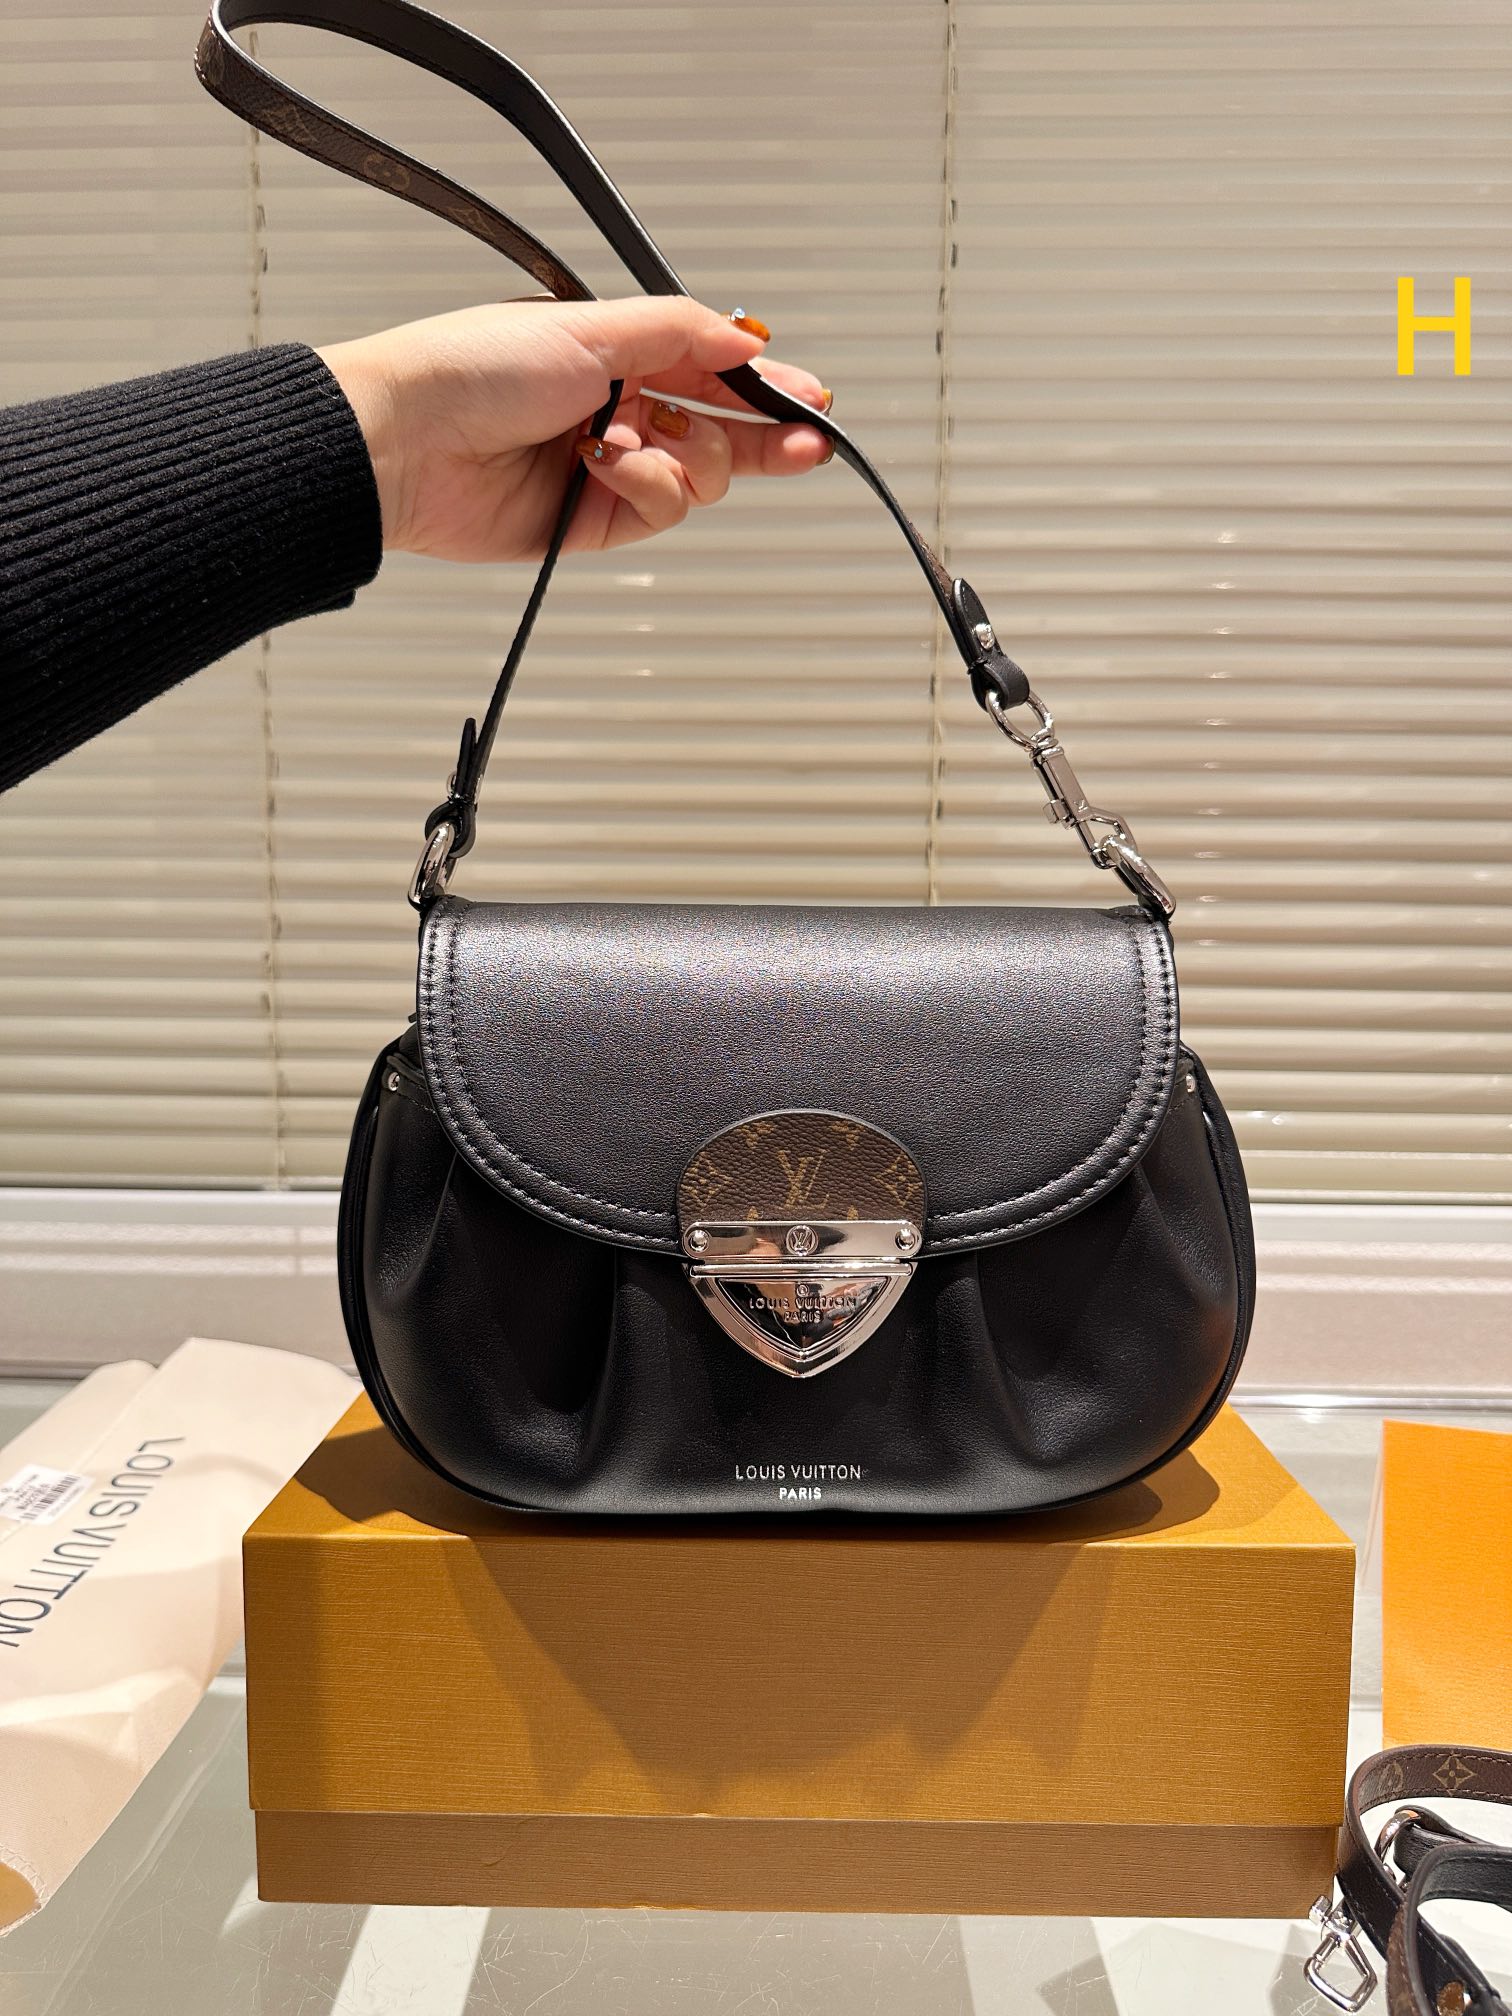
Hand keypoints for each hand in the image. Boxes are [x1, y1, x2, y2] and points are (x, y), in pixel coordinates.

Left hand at [318, 297, 832, 563]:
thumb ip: (679, 331)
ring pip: (695, 479)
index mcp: (616, 354)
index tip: (812, 401)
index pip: (711, 371)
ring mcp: (607, 470)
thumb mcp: (589, 326)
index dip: (764, 387)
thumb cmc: (469, 369)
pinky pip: (657, 512)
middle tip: (805, 445)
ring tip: (631, 438)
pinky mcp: (591, 522)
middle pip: (718, 433)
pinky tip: (606, 466)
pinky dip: (643, 487)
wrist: (406, 441)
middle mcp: (616, 411)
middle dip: (763, 437)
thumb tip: (744, 337)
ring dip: (678, 456)